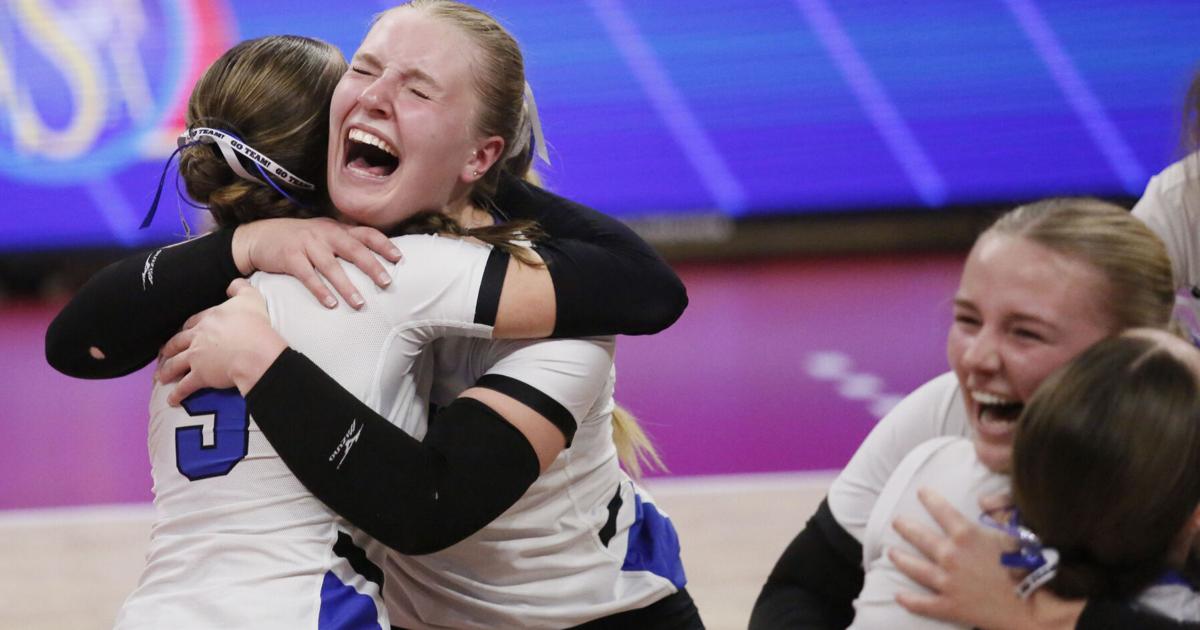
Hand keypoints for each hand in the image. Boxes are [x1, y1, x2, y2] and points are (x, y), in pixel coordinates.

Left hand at [157, 279, 286, 403]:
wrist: (255, 351)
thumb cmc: (255, 325)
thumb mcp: (251, 298)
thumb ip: (240, 288)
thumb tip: (231, 283)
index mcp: (209, 319)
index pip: (193, 322)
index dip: (188, 327)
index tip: (184, 332)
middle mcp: (198, 337)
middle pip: (178, 342)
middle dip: (169, 348)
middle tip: (163, 354)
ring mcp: (197, 357)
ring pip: (175, 364)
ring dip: (166, 371)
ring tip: (160, 377)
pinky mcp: (200, 376)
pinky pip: (185, 386)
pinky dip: (177, 395)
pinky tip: (172, 401)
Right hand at [231, 217, 400, 308]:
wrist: (259, 237)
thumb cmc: (299, 239)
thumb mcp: (324, 234)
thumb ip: (345, 242)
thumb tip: (375, 259)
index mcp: (337, 229)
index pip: (366, 233)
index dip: (384, 245)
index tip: (400, 258)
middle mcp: (325, 234)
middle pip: (353, 249)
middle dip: (372, 266)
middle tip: (387, 283)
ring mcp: (307, 245)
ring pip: (331, 266)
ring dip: (347, 286)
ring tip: (360, 303)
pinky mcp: (290, 257)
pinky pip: (308, 276)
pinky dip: (320, 290)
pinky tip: (330, 304)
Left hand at [889, 487, 1032, 629]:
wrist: (1034, 607)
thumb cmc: (1029, 567)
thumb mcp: (1016, 532)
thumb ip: (1000, 512)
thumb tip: (983, 499)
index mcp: (966, 535)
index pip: (941, 510)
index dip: (929, 498)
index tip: (921, 492)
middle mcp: (950, 556)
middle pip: (920, 537)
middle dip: (905, 527)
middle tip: (896, 521)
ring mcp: (947, 582)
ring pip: (915, 568)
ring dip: (900, 559)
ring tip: (890, 552)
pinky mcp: (949, 606)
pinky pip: (922, 603)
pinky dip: (908, 599)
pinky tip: (898, 595)